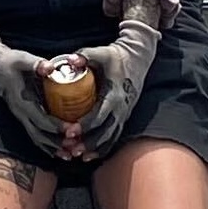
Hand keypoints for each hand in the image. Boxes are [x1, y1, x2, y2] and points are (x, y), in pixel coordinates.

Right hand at [0, 27, 65, 151]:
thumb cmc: (9, 62)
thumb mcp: (21, 59)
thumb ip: (36, 64)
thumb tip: (49, 68)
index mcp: (21, 101)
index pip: (40, 119)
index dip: (57, 126)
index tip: (74, 129)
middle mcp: (20, 113)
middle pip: (40, 135)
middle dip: (58, 143)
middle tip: (77, 147)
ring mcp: (21, 117)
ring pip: (37, 138)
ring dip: (54, 148)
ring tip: (71, 155)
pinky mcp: (23, 117)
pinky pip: (35, 136)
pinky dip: (47, 146)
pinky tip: (58, 152)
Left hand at [64, 14, 161, 158]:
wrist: (137, 59)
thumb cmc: (115, 56)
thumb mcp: (100, 52)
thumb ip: (84, 55)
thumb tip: (70, 60)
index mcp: (114, 95)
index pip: (100, 115)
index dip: (85, 125)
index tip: (70, 132)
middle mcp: (121, 108)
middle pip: (104, 131)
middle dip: (87, 142)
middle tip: (70, 148)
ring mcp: (123, 114)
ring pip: (110, 137)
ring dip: (94, 148)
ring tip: (76, 155)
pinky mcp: (123, 117)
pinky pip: (114, 137)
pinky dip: (103, 148)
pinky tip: (90, 156)